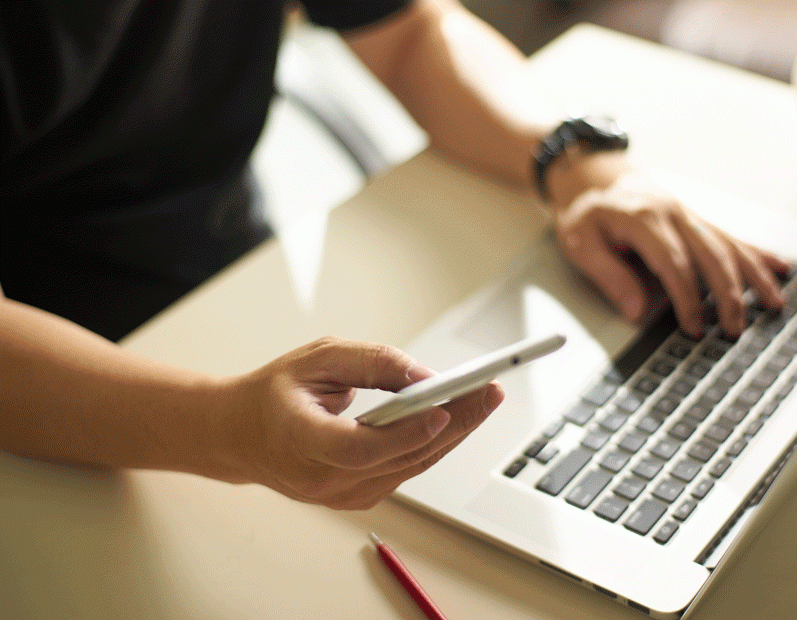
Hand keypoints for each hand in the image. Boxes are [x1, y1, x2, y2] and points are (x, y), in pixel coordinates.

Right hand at [220, 336, 503, 508]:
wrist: (239, 435)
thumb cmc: (274, 392)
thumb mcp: (316, 358)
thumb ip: (371, 363)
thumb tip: (424, 377)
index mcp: (299, 440)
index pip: (358, 448)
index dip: (404, 434)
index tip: (442, 410)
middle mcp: (320, 477)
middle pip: (398, 459)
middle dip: (453, 424)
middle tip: (488, 393)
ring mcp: (338, 496)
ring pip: (409, 468)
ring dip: (452, 435)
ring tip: (484, 401)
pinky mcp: (354, 498)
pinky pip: (403, 472)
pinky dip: (431, 446)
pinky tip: (456, 421)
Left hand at [552, 168, 789, 337]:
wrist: (596, 177)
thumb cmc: (587, 214)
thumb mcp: (581, 243)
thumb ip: (609, 275)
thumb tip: (636, 310)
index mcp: (643, 218)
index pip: (673, 263)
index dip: (687, 298)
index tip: (694, 327)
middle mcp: (673, 213)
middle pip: (710, 255)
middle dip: (727, 294)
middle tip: (734, 329)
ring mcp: (690, 215)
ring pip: (729, 245)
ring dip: (753, 277)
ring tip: (774, 304)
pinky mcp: (697, 220)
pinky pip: (732, 237)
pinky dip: (758, 254)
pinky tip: (780, 268)